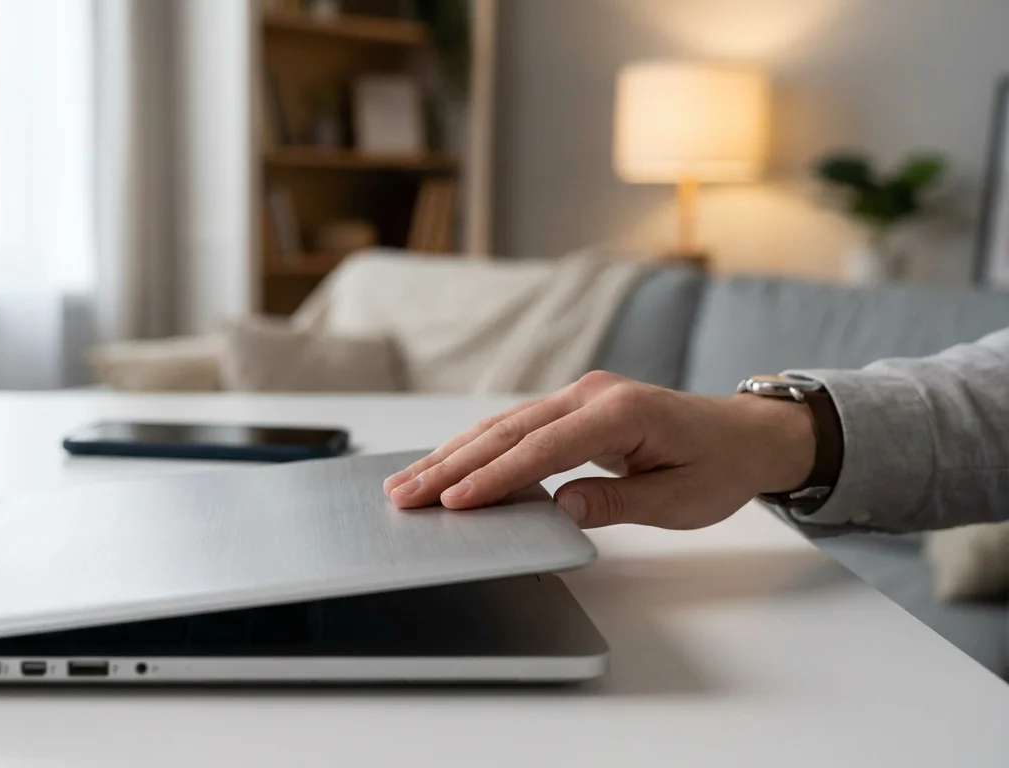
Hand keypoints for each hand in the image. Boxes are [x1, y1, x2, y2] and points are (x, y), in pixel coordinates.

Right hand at [382, 371, 816, 528]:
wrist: (744, 434)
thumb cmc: (717, 467)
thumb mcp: (680, 499)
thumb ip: (620, 502)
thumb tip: (562, 505)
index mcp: (620, 412)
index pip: (543, 448)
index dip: (495, 477)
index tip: (455, 501)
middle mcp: (590, 394)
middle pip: (507, 432)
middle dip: (451, 465)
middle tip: (404, 494)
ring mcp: (577, 395)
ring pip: (500, 426)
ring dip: (452, 455)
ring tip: (406, 482)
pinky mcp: (569, 406)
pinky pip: (513, 426)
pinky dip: (474, 448)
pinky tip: (443, 465)